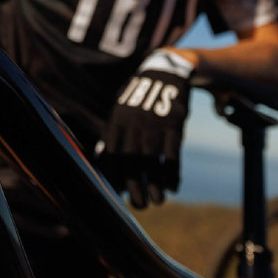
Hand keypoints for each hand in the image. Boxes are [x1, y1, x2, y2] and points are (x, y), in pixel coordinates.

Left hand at [96, 49, 193, 208]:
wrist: (165, 71)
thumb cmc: (140, 96)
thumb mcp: (122, 109)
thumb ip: (114, 134)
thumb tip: (103, 160)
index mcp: (117, 122)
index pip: (111, 155)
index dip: (114, 177)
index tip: (119, 195)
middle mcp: (133, 125)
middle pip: (131, 162)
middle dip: (135, 187)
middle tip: (140, 206)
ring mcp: (154, 125)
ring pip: (152, 162)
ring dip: (155, 185)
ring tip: (157, 201)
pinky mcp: (174, 125)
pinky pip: (172, 155)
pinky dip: (172, 173)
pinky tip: (173, 187)